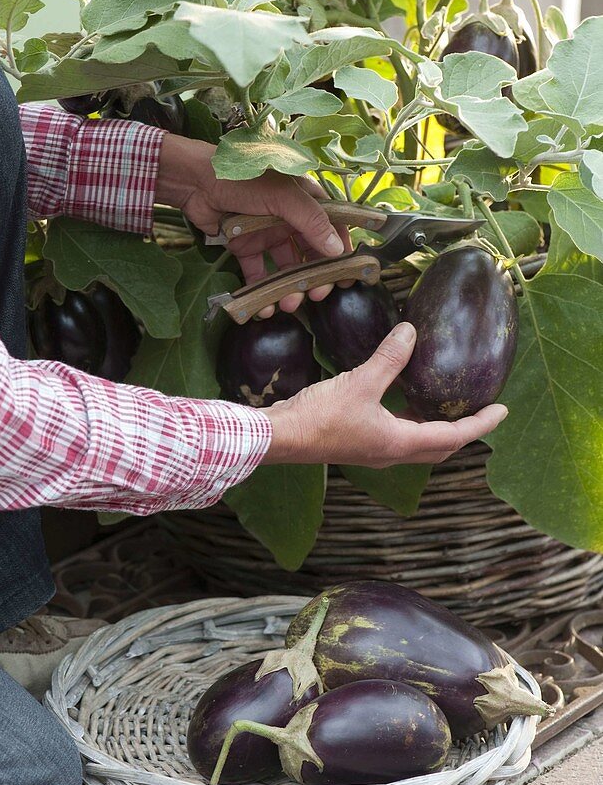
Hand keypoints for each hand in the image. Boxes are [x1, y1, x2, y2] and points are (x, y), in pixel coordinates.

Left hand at [156, 133, 352, 316]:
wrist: (195, 181)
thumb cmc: (243, 180)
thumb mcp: (282, 196)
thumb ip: (310, 221)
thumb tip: (336, 250)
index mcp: (304, 200)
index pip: (332, 226)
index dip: (341, 250)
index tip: (348, 275)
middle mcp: (289, 218)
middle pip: (310, 252)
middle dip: (315, 276)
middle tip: (316, 295)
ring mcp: (267, 233)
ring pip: (285, 266)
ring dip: (289, 287)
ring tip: (288, 305)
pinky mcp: (245, 246)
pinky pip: (258, 271)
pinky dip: (261, 289)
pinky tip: (263, 306)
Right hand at [260, 323, 508, 466]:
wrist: (283, 437)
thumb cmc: (320, 417)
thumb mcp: (360, 382)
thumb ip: (389, 358)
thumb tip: (411, 332)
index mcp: (400, 443)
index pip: (454, 436)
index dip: (481, 424)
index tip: (502, 411)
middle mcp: (392, 453)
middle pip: (440, 447)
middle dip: (464, 431)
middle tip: (482, 411)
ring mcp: (375, 450)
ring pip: (419, 444)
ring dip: (438, 428)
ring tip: (449, 404)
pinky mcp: (360, 443)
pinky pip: (399, 436)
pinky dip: (413, 422)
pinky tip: (405, 400)